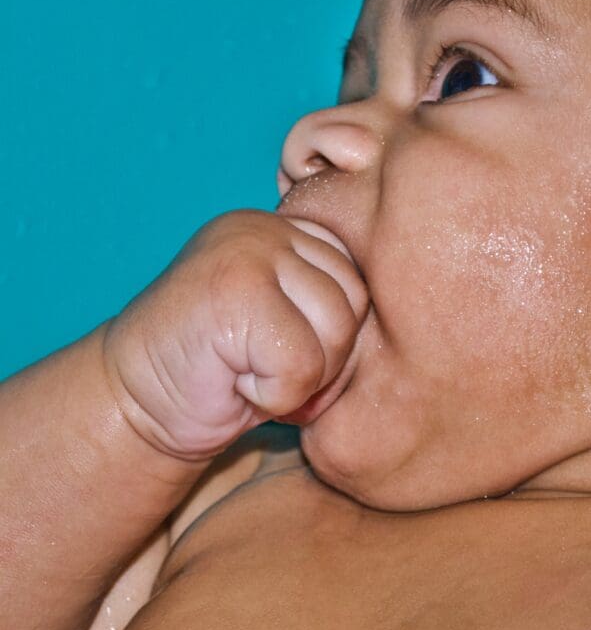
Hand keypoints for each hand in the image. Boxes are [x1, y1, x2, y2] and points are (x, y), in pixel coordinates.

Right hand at [103, 209, 367, 459]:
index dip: (338, 340)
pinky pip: (302, 361)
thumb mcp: (288, 327)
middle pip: (356, 303)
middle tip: (276, 377)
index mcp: (288, 229)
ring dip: (303, 379)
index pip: (362, 281)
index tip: (294, 362)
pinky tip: (238, 386)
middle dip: (327, 361)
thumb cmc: (223, 374)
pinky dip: (277, 394)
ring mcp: (249, 251)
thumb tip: (416, 326)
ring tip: (256, 377)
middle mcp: (269, 227)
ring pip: (335, 329)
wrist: (134, 402)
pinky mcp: (234, 290)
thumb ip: (333, 308)